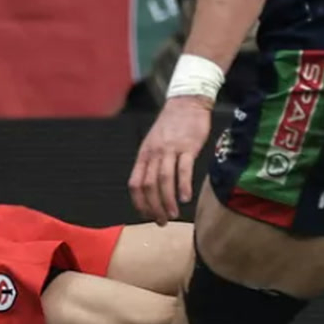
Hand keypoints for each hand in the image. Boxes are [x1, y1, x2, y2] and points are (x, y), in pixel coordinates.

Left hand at [129, 95, 211, 222]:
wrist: (186, 102)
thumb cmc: (172, 125)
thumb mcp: (155, 144)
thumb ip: (152, 163)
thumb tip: (152, 188)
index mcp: (144, 155)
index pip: (135, 184)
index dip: (140, 203)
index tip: (148, 216)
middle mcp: (154, 153)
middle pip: (148, 186)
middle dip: (154, 207)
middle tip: (162, 221)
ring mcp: (170, 150)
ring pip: (164, 180)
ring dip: (167, 201)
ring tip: (173, 214)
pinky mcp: (187, 146)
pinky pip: (183, 169)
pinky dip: (183, 186)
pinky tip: (185, 198)